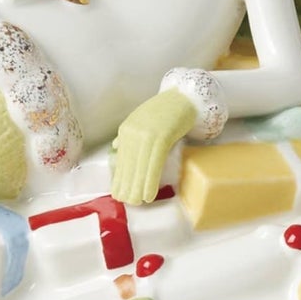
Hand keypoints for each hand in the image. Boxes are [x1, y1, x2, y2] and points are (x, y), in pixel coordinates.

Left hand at [110, 89, 195, 204]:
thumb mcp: (141, 120)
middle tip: (125, 203)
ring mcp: (147, 135)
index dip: (120, 178)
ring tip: (137, 202)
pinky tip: (149, 194)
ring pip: (140, 167)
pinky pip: (154, 164)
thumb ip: (129, 135)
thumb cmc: (165, 110)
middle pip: (128, 164)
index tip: (117, 193)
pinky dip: (150, 181)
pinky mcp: (161, 137)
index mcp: (127, 130)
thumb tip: (116, 147)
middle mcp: (133, 132)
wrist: (184, 96)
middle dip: (126, 185)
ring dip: (138, 187)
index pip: (122, 159)